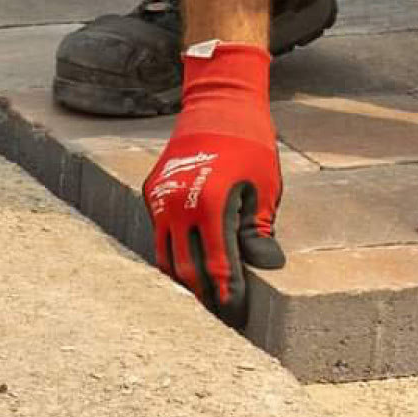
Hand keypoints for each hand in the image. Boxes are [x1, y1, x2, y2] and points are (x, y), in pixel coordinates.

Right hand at [142, 42, 283, 326]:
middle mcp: (179, 205)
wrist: (218, 101)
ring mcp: (160, 198)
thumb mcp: (263, 186)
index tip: (238, 313)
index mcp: (212, 205)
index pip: (219, 265)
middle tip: (220, 315)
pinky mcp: (152, 191)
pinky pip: (159, 234)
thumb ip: (258, 230)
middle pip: (186, 269)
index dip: (230, 293)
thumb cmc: (250, 143)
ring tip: (202, 299)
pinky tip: (188, 265)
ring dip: (183, 279)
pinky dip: (172, 252)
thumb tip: (266, 267)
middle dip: (204, 295)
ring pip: (165, 256)